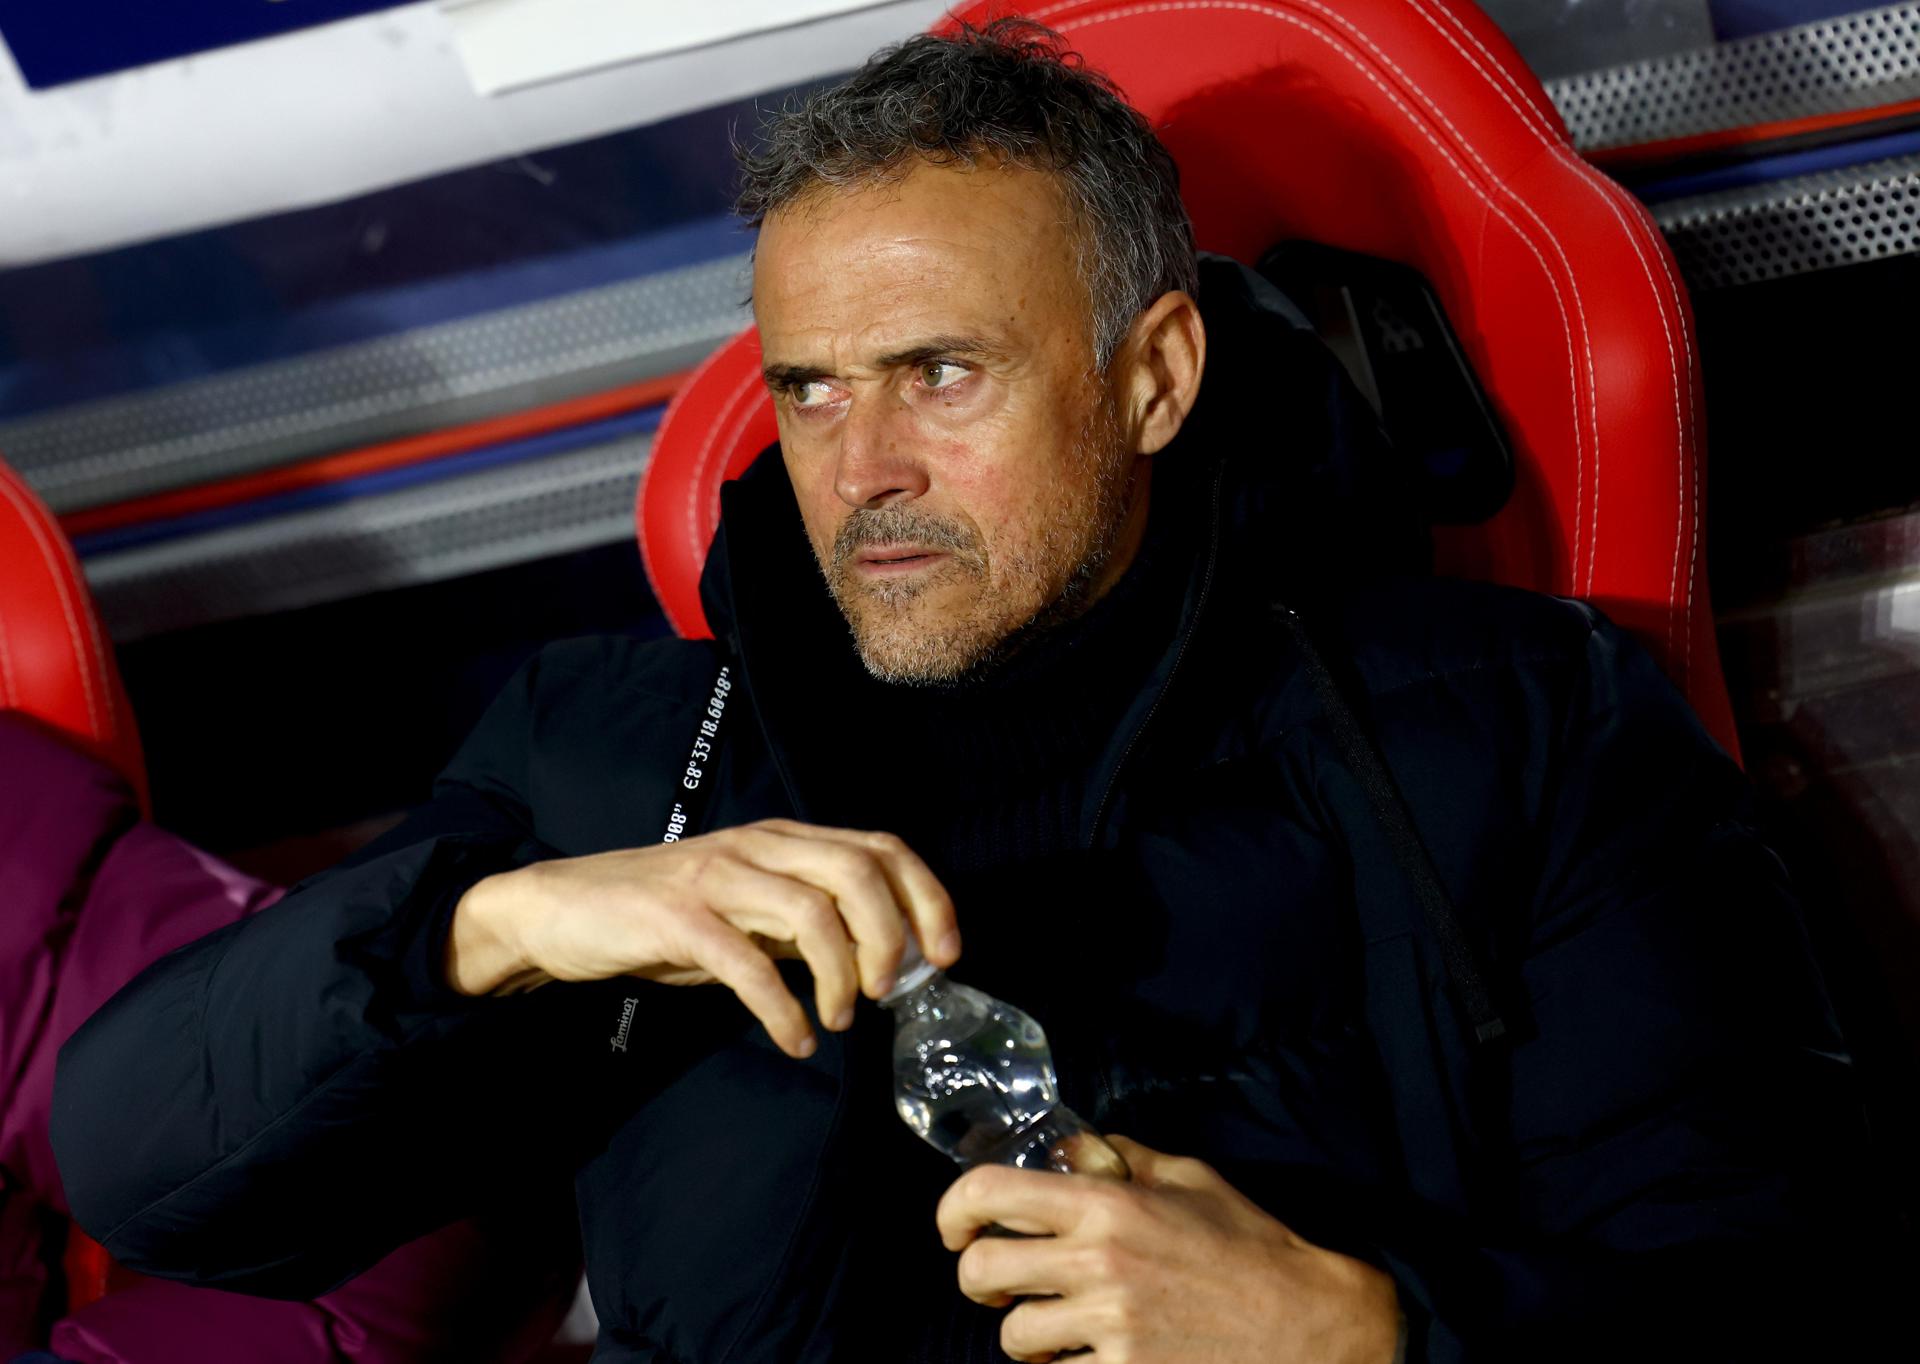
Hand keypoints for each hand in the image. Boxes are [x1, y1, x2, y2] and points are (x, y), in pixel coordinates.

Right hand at [445, 818, 959, 1056]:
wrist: (561, 908)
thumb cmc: (663, 915)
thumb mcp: (747, 910)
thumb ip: (807, 923)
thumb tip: (879, 959)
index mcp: (783, 839)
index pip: (880, 848)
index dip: (927, 897)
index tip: (945, 955)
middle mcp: (758, 846)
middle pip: (858, 873)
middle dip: (892, 937)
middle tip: (888, 994)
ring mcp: (717, 877)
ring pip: (813, 911)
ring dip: (842, 975)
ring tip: (840, 1019)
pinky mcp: (676, 918)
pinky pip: (747, 963)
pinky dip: (782, 1008)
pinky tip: (794, 1039)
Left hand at [936, 1135, 1402, 1362]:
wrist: (1310, 1325)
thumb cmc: (1250, 1247)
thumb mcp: (1188, 1178)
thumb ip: (1120, 1159)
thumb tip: (1067, 1147)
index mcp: (1108, 1204)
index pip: (990, 1192)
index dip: (954, 1211)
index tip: (955, 1229)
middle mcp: (1100, 1262)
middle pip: (982, 1273)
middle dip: (977, 1281)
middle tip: (999, 1285)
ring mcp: (1111, 1326)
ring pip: (1014, 1336)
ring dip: (1027, 1333)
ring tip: (1058, 1326)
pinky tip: (1096, 1354)